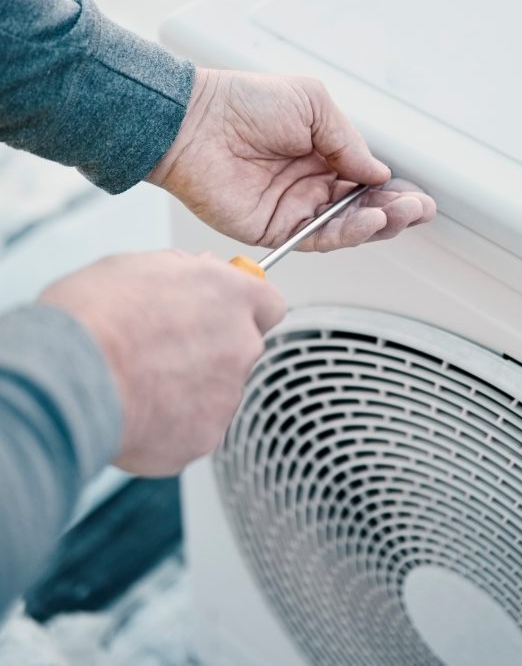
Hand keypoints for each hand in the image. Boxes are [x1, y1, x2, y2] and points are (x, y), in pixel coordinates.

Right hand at [41, 251, 285, 474]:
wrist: (72, 378)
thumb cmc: (95, 317)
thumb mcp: (138, 265)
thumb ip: (181, 270)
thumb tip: (193, 270)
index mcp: (230, 296)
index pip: (268, 304)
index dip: (244, 309)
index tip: (224, 313)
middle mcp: (241, 345)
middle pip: (242, 349)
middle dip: (211, 351)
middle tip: (163, 350)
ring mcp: (227, 395)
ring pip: (217, 391)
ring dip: (189, 388)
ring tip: (139, 380)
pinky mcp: (205, 438)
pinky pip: (194, 428)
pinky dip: (171, 424)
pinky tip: (137, 409)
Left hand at [148, 69, 435, 250]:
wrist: (194, 122)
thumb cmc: (245, 103)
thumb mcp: (311, 104)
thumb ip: (348, 140)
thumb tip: (378, 171)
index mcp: (322, 152)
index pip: (367, 179)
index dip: (394, 189)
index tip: (418, 194)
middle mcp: (311, 183)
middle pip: (363, 207)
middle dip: (396, 209)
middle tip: (419, 209)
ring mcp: (295, 208)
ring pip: (347, 226)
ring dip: (378, 222)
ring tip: (401, 214)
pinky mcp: (276, 229)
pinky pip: (319, 238)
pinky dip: (348, 232)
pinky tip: (369, 220)